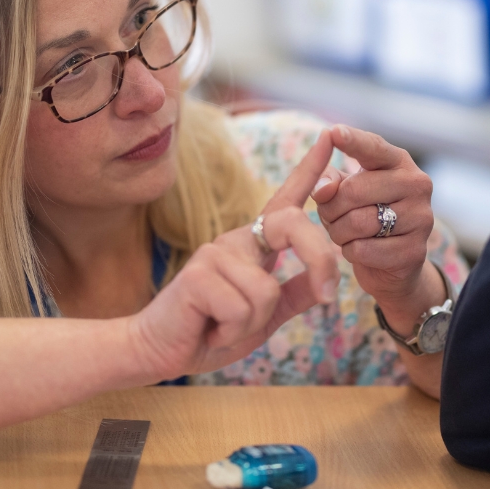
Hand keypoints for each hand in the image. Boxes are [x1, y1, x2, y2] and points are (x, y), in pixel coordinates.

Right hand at [127, 131, 340, 380]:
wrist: (158, 351)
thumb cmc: (212, 331)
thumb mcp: (265, 315)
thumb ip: (295, 294)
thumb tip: (328, 276)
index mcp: (255, 244)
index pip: (285, 200)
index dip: (309, 169)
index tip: (330, 137)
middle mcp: (236, 239)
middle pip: (294, 225)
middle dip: (320, 259)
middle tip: (328, 295)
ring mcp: (214, 252)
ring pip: (267, 291)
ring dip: (250, 323)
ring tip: (223, 325)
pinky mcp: (197, 274)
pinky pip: (243, 308)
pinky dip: (231, 331)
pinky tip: (209, 329)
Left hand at [310, 124, 433, 307]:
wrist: (392, 263)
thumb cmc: (364, 215)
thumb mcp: (344, 192)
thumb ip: (330, 181)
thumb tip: (323, 190)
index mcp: (399, 162)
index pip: (373, 147)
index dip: (352, 141)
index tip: (334, 132)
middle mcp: (417, 184)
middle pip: (354, 190)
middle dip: (330, 208)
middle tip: (329, 217)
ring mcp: (421, 218)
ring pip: (357, 223)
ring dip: (338, 232)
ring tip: (343, 233)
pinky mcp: (415, 251)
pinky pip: (363, 250)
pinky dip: (351, 252)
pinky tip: (359, 250)